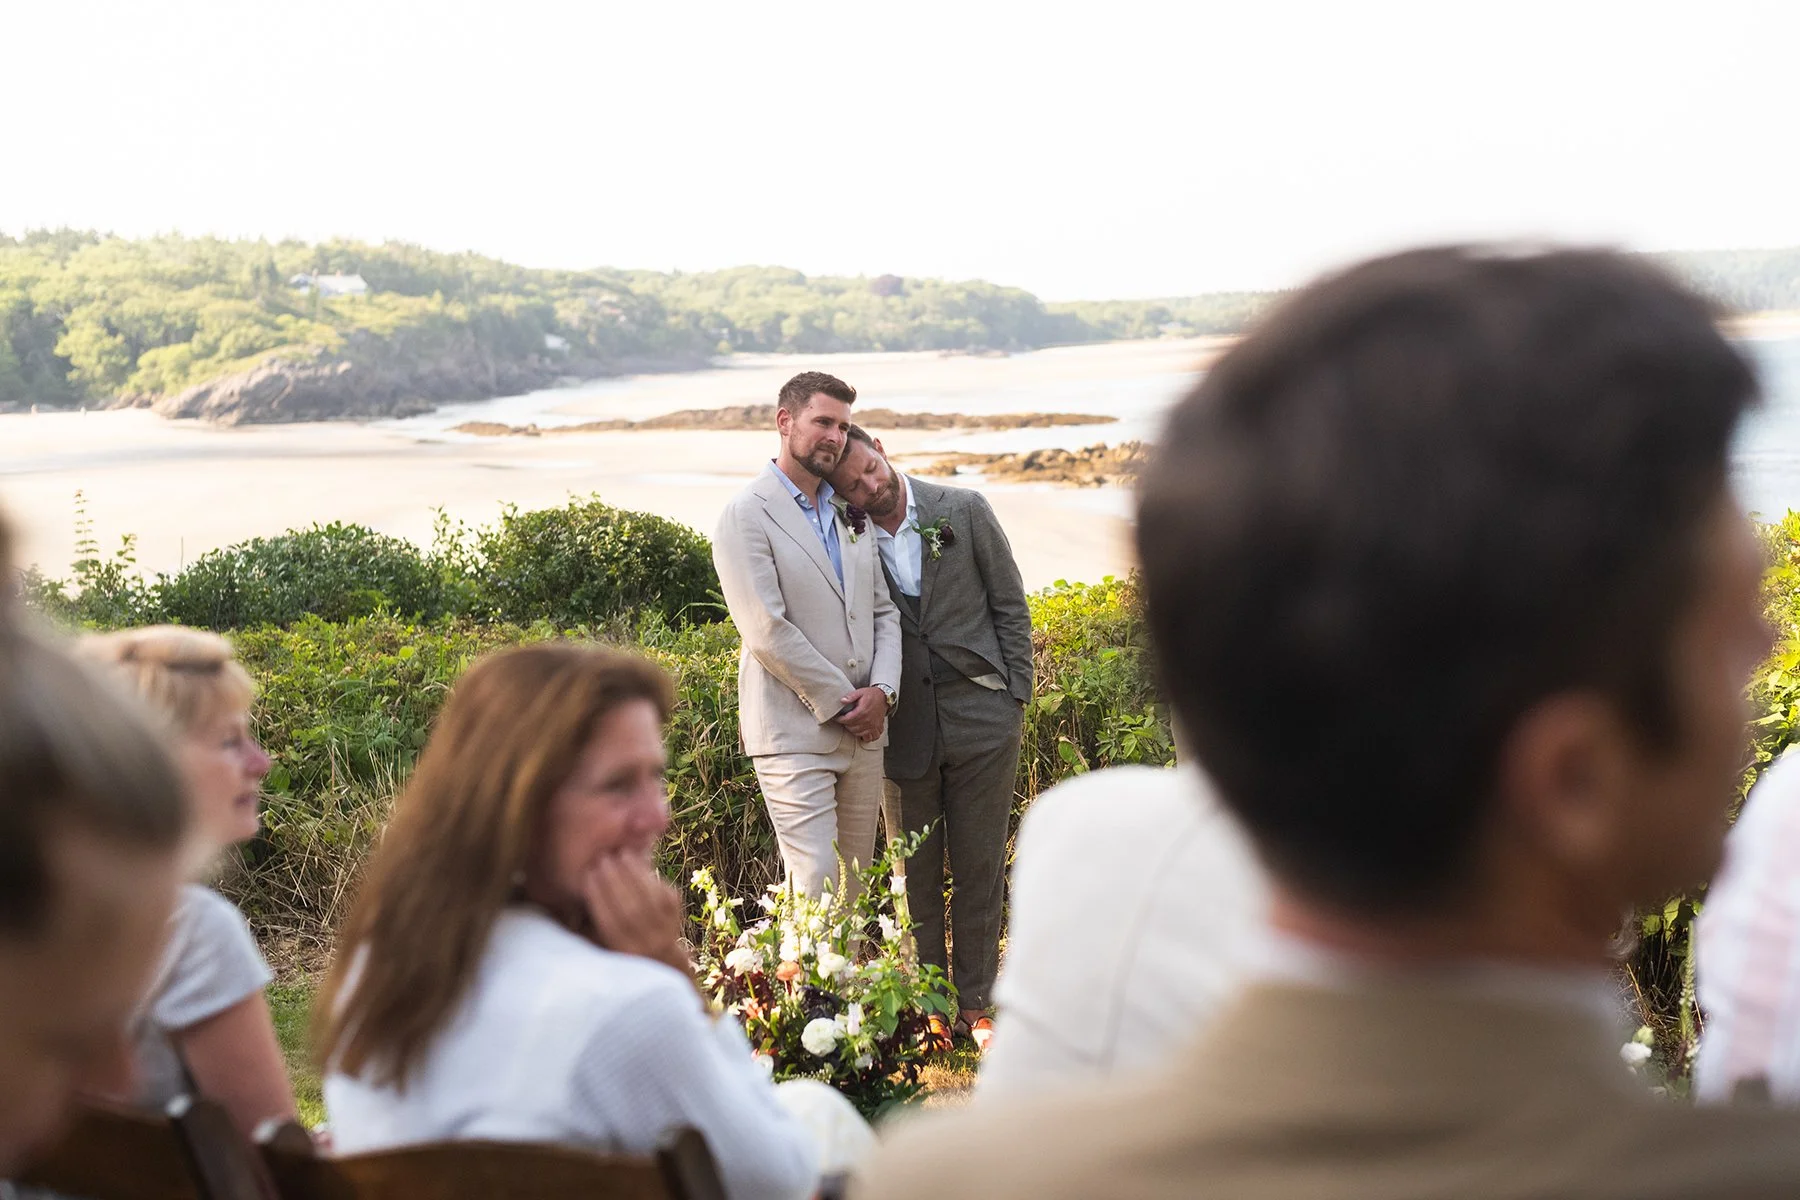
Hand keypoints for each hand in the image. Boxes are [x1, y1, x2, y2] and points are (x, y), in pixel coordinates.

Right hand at [579, 852, 689, 975]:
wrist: (662, 960)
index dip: (598, 897)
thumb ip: (587, 929)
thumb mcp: (601, 945)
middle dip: (616, 881)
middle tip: (603, 859)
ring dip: (635, 873)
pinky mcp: (678, 918)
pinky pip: (665, 894)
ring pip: (650, 899)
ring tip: (621, 854)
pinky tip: (639, 862)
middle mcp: (646, 946)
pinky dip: (651, 876)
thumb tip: (567, 906)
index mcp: (623, 953)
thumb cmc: (621, 949)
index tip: (588, 875)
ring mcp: (665, 932)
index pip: (609, 922)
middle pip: (631, 910)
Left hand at [835, 686, 887, 740]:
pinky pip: (871, 737)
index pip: (848, 720)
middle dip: (846, 725)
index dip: (841, 720)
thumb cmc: (872, 695)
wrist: (884, 697)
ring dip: (854, 730)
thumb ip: (851, 696)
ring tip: (852, 725)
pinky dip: (866, 736)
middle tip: (845, 721)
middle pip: (852, 728)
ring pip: (859, 733)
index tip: (838, 718)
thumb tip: (842, 700)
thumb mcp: (860, 692)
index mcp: (862, 711)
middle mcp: (868, 720)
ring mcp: (874, 725)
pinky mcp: (878, 728)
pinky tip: (862, 732)